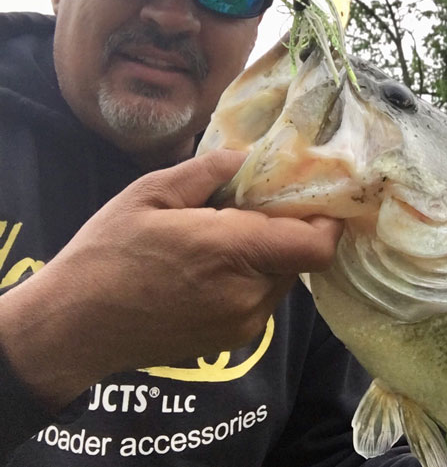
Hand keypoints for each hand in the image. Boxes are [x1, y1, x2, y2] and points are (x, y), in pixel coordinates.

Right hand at [0, 150, 342, 409]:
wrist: (72, 329)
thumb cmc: (107, 254)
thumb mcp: (150, 193)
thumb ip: (210, 170)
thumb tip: (251, 157)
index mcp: (231, 252)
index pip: (317, 244)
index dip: (324, 218)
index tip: (307, 194)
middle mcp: (248, 294)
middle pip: (303, 257)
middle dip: (289, 228)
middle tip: (256, 206)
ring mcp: (244, 323)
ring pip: (284, 277)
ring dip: (270, 252)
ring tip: (226, 235)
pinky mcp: (234, 339)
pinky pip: (264, 298)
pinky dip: (254, 276)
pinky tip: (214, 265)